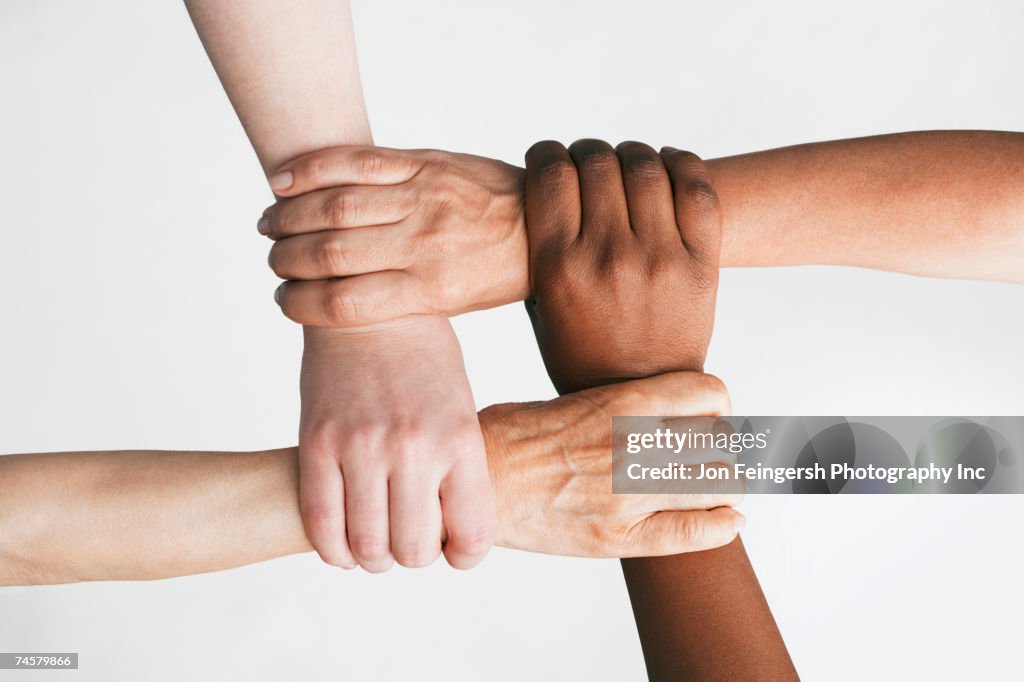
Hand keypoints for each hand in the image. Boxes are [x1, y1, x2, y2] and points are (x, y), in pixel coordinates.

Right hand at [261, 146, 527, 325]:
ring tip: (268, 224)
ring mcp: (423, 197)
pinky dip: (312, 169)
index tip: (284, 302)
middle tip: (273, 260)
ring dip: (289, 215)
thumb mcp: (456, 303)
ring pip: (337, 205)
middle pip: (331, 252)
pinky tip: (283, 180)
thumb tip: (335, 300)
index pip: (345, 302)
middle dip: (287, 259)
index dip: (300, 305)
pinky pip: (359, 161)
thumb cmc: (497, 273)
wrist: (545, 221)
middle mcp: (424, 243)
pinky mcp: (426, 162)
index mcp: (432, 289)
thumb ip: (400, 300)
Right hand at [298, 319, 494, 571]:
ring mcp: (361, 446)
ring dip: (374, 557)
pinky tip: (343, 545)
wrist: (368, 306)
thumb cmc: (423, 359)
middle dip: (415, 556)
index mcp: (460, 438)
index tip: (455, 549)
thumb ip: (458, 468)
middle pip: (414, 551)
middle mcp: (413, 447)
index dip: (465, 555)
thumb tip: (448, 533)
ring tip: (376, 543)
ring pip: (368, 547)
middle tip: (410, 539)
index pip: (473, 535)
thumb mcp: (461, 407)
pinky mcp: (317, 442)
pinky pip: (321, 523)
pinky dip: (334, 549)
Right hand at [486, 371, 742, 556]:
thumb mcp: (576, 400)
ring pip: (722, 483)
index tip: (707, 416)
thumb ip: (627, 407)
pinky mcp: (619, 535)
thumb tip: (668, 416)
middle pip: (722, 440)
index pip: (711, 392)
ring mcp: (630, 492)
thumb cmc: (514, 438)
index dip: (716, 405)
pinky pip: (696, 533)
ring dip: (725, 486)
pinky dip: (722, 526)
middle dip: (720, 448)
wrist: (477, 483)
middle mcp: (634, 444)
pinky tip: (724, 521)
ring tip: (711, 489)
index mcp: (622, 402)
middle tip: (705, 457)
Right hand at [523, 139, 721, 392]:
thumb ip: (541, 247)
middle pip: (598, 162)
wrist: (641, 396)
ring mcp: (659, 258)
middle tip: (587, 162)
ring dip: (630, 154)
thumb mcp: (541, 305)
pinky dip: (681, 163)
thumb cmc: (582, 353)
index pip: (550, 173)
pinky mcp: (701, 264)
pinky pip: (697, 189)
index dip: (547, 152)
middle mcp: (608, 257)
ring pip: (646, 166)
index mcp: (559, 267)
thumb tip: (548, 188)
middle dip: (587, 151)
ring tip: (625, 164)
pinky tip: (666, 166)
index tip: (548, 157)